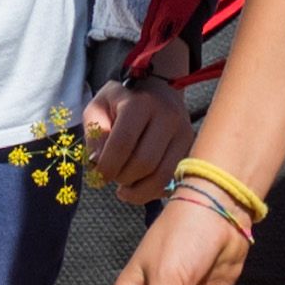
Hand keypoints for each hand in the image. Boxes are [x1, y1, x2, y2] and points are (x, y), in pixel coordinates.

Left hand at [80, 74, 189, 202]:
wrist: (157, 92)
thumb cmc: (121, 103)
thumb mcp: (98, 109)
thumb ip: (95, 135)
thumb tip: (98, 163)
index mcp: (139, 103)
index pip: (123, 143)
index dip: (107, 166)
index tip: (98, 175)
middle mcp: (167, 117)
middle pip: (144, 163)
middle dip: (122, 178)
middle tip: (112, 176)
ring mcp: (183, 133)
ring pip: (161, 176)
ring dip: (138, 190)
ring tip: (125, 187)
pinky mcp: (190, 149)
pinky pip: (172, 181)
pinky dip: (152, 191)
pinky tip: (140, 187)